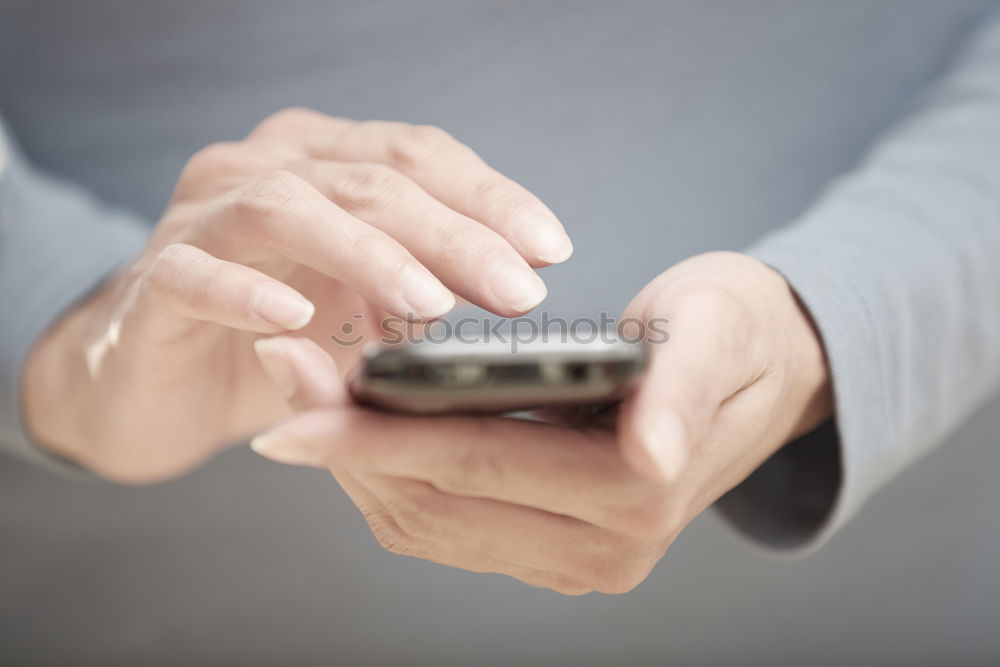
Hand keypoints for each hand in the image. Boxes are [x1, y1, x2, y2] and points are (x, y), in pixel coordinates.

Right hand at [22, 108, 571, 482]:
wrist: (158, 383)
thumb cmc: (276, 337)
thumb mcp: (363, 304)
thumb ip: (424, 283)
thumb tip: (520, 283)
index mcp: (322, 160)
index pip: (417, 155)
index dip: (489, 198)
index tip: (551, 250)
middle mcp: (261, 168)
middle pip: (369, 179)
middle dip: (453, 235)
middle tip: (518, 293)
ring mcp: (199, 217)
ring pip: (288, 207)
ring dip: (368, 255)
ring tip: (429, 305)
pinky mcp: (152, 280)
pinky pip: (195, 272)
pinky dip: (246, 290)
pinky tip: (294, 320)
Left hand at [249, 252, 831, 593]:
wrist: (763, 366)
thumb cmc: (736, 330)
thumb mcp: (718, 332)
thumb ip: (684, 392)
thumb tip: (653, 455)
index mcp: (638, 495)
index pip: (476, 465)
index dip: (378, 437)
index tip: (293, 408)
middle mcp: (603, 549)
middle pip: (435, 500)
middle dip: (346, 444)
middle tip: (281, 374)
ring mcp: (576, 558)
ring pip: (426, 523)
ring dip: (357, 463)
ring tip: (304, 392)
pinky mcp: (554, 547)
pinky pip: (446, 524)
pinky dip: (391, 477)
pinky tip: (359, 427)